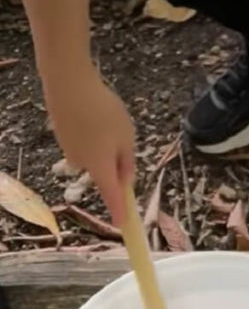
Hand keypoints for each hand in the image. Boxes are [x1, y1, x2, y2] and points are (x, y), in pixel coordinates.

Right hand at [45, 70, 135, 225]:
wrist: (67, 82)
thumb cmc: (103, 110)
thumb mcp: (127, 137)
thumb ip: (127, 161)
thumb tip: (125, 179)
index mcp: (101, 168)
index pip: (112, 197)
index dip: (120, 212)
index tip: (124, 226)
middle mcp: (82, 164)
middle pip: (104, 174)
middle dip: (116, 164)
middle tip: (123, 140)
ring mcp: (69, 149)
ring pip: (94, 157)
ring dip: (104, 147)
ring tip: (106, 121)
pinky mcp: (61, 136)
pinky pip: (84, 144)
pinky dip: (92, 136)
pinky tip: (92, 117)